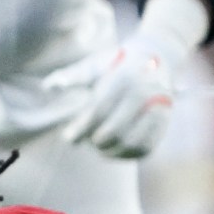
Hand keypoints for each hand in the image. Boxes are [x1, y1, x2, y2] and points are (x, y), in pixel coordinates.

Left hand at [62, 23, 184, 158]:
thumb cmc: (116, 63)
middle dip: (95, 141)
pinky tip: (111, 152)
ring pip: (132, 143)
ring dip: (110, 152)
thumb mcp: (94, 64)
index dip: (81, 128)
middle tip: (85, 142)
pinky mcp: (165, 122)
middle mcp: (144, 93)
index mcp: (123, 78)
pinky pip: (146, 148)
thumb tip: (48, 87)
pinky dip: (126, 155)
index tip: (68, 139)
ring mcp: (158, 108)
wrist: (155, 57)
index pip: (99, 110)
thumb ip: (73, 75)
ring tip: (97, 147)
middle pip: (115, 130)